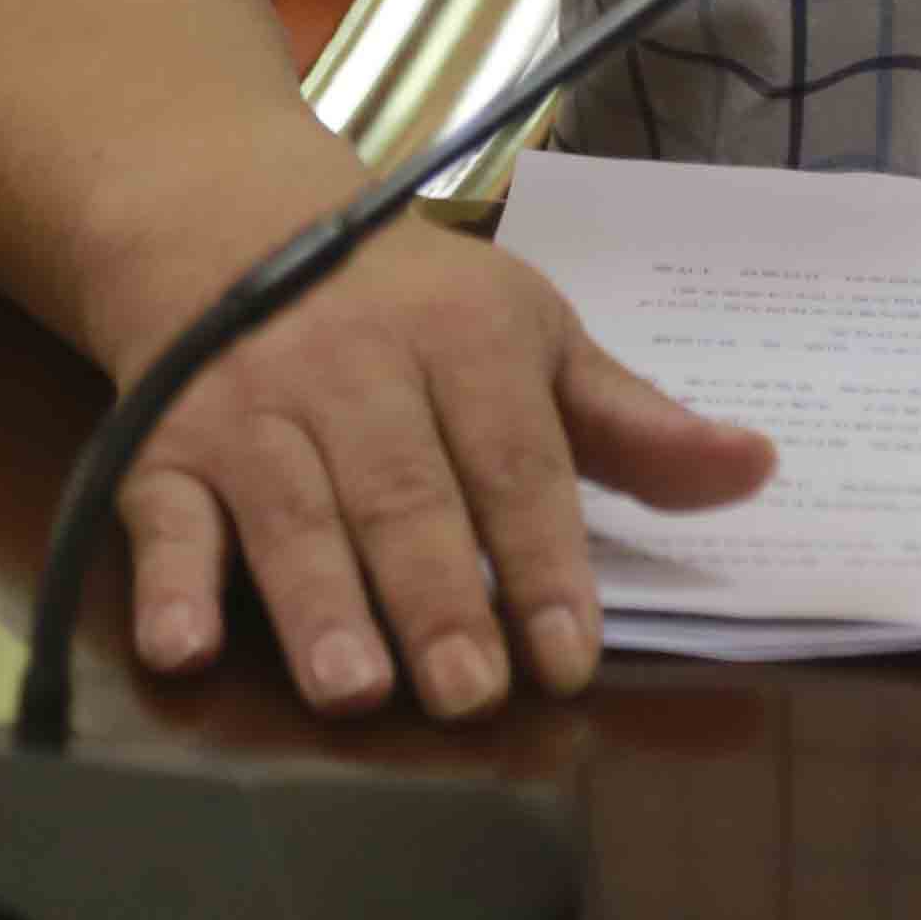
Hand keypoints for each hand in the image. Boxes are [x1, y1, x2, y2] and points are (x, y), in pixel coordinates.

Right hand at [102, 212, 773, 720]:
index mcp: (469, 339)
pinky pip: (164, 515)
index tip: (573, 653)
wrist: (237, 227)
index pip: (517, 459)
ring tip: (357, 690)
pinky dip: (171, 581)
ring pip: (293, 513)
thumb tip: (757, 467)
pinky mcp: (164, 447)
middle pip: (405, 494)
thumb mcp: (534, 338)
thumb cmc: (418, 308)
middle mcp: (360, 371)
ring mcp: (255, 409)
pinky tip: (185, 644)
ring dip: (322, 601)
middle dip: (440, 594)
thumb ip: (633, 424)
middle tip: (470, 691)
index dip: (546, 557)